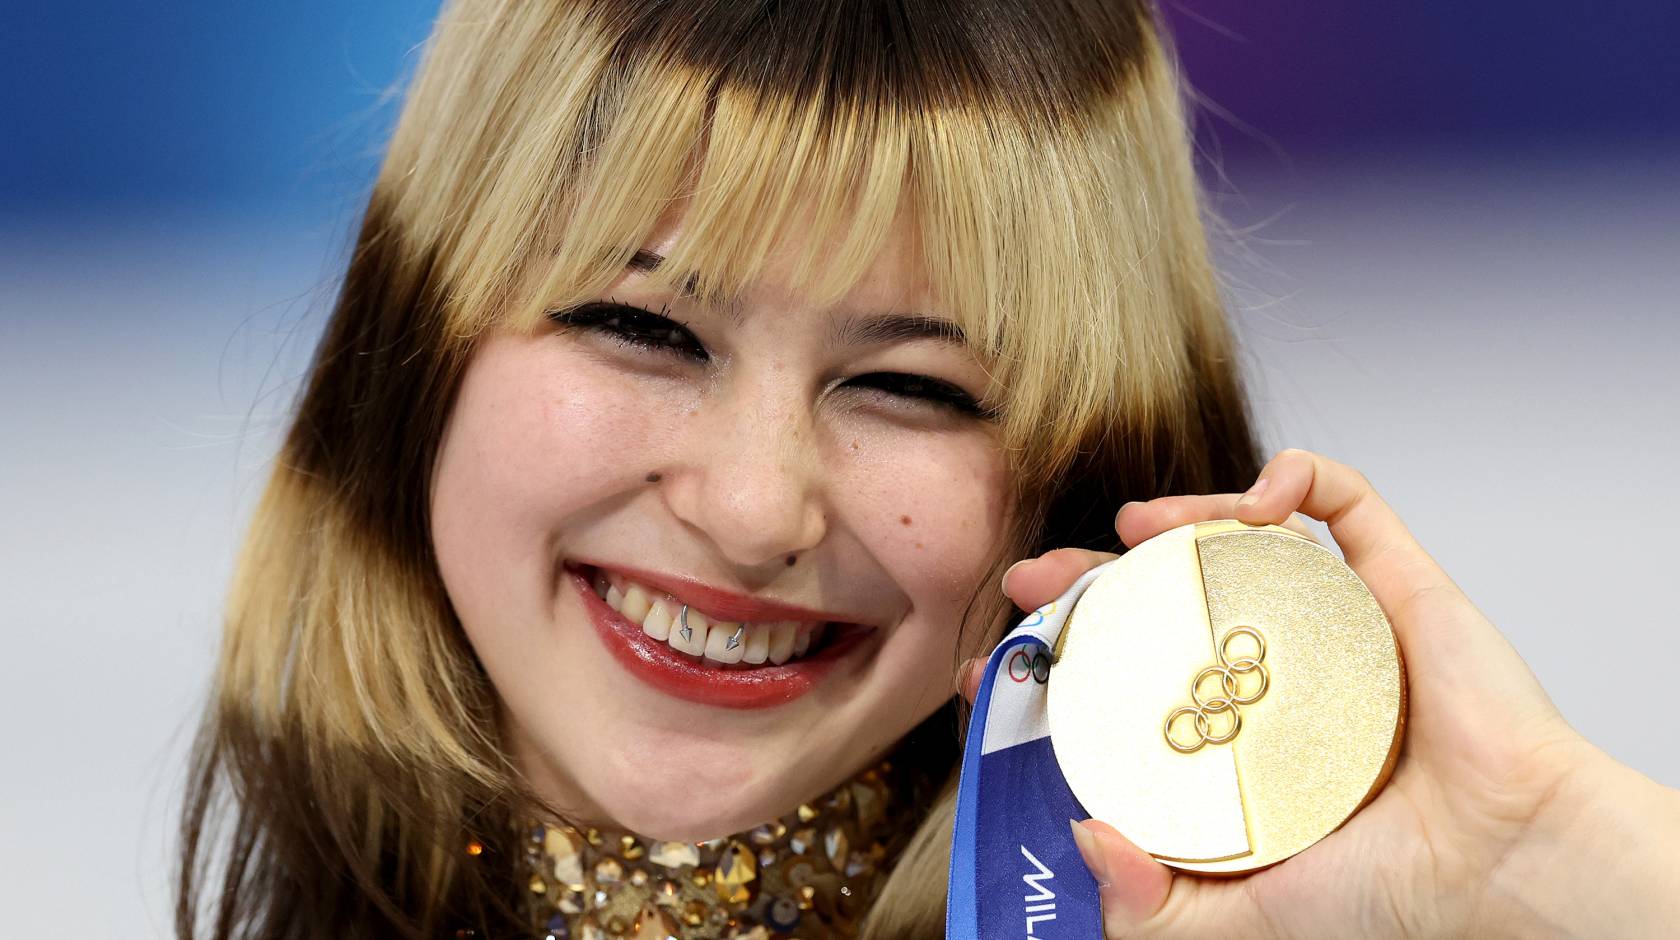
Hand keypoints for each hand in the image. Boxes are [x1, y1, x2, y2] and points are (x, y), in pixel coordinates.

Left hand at [963, 449, 1679, 937]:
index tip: (1000, 660)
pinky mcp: (1396, 583)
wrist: (1506, 867)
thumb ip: (1151, 905)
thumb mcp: (1237, 920)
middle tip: (1036, 579)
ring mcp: (1331, 625)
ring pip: (1239, 542)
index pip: (1123, 683)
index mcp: (1233, 742)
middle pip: (1163, 602)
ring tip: (1133, 524)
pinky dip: (1295, 476)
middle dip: (1089, 581)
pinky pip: (1345, 502)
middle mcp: (1274, 678)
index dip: (1060, 662)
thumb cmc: (1392, 900)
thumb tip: (1082, 838)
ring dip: (1178, 515)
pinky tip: (1258, 495)